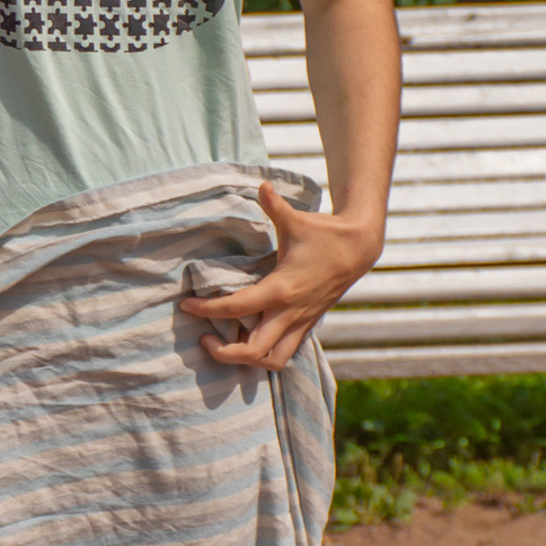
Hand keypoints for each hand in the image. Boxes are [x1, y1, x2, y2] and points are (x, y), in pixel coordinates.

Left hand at [178, 181, 381, 371]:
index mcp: (281, 289)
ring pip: (271, 361)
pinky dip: (264, 354)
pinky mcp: (308, 325)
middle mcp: (290, 313)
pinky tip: (248, 340)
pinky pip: (284, 353)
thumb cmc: (324, 234)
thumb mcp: (296, 220)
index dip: (207, 310)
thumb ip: (275, 206)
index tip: (186, 306)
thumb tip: (261, 185)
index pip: (236, 309)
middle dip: (224, 352)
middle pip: (253, 351)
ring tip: (225, 346)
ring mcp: (300, 323)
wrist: (359, 248)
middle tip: (204, 338)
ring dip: (246, 361)